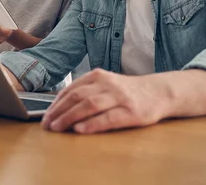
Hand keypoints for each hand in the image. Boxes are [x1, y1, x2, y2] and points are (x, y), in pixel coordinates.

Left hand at [41, 69, 168, 133]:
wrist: (159, 92)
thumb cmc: (128, 91)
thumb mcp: (106, 84)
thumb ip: (88, 91)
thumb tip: (62, 108)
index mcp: (98, 76)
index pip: (72, 89)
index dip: (56, 103)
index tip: (46, 115)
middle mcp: (107, 84)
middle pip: (77, 96)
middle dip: (59, 111)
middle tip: (47, 124)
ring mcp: (120, 97)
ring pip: (89, 105)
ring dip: (70, 117)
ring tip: (58, 127)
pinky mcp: (131, 112)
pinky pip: (108, 118)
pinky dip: (92, 124)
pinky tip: (80, 129)